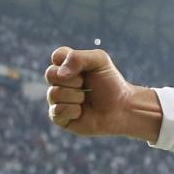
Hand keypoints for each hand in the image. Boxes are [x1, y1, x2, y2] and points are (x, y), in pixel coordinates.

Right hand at [44, 47, 159, 141]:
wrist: (122, 108)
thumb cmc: (111, 83)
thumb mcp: (100, 61)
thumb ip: (78, 58)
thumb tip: (60, 73)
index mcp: (68, 66)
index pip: (57, 56)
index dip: (68, 62)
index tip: (85, 68)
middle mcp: (60, 82)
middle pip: (50, 74)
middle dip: (74, 80)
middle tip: (86, 84)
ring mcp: (58, 100)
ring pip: (53, 94)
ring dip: (75, 96)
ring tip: (86, 98)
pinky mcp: (59, 117)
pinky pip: (56, 111)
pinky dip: (73, 111)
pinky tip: (82, 112)